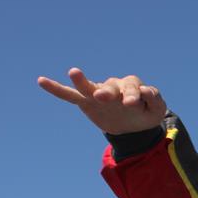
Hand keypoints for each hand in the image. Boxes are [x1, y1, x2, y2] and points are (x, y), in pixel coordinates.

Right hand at [38, 68, 165, 134]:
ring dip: (82, 81)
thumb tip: (146, 91)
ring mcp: (98, 93)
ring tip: (74, 72)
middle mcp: (114, 86)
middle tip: (103, 97)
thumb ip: (156, 100)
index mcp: (132, 87)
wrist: (132, 126)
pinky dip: (56, 88)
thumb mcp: (156, 111)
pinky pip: (69, 95)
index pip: (133, 88)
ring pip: (89, 87)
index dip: (133, 95)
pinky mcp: (86, 102)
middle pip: (111, 86)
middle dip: (108, 92)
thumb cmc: (145, 114)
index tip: (132, 104)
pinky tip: (41, 81)